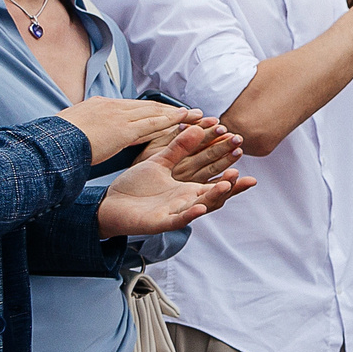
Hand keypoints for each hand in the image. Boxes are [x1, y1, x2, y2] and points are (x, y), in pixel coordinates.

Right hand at [58, 97, 198, 166]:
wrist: (52, 143)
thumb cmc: (58, 141)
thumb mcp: (74, 130)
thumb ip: (90, 129)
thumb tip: (93, 134)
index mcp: (99, 105)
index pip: (133, 107)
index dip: (153, 110)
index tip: (167, 111)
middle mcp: (112, 106)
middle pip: (149, 107)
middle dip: (171, 109)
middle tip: (191, 112)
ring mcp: (119, 116)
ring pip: (156, 112)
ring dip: (178, 114)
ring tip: (197, 115)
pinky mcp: (124, 129)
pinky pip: (154, 123)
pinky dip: (172, 120)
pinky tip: (186, 120)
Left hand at [96, 124, 255, 236]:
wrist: (110, 204)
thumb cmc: (135, 186)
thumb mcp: (159, 162)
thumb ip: (178, 147)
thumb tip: (197, 128)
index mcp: (188, 188)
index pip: (215, 181)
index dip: (229, 172)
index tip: (241, 159)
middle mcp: (186, 202)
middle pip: (215, 196)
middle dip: (230, 187)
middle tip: (242, 175)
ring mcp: (175, 213)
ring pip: (200, 207)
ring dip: (214, 197)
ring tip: (227, 186)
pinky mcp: (160, 222)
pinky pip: (178, 220)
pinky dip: (190, 215)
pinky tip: (200, 208)